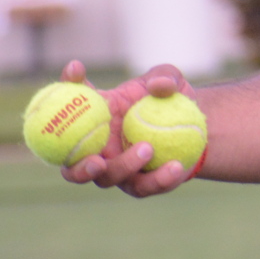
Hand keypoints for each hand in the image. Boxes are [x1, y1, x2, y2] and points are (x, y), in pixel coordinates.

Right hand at [56, 60, 199, 197]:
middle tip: (97, 160)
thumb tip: (159, 86)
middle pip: (71, 166)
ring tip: (148, 148)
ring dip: (124, 167)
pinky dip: (159, 179)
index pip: (68, 104)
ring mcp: (114, 169)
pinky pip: (144, 186)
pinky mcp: (138, 184)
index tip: (77, 71)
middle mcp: (94, 149)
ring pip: (108, 179)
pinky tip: (176, 167)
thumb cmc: (170, 98)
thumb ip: (165, 77)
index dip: (66, 87)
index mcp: (92, 118)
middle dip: (78, 167)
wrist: (193, 128)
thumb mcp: (170, 79)